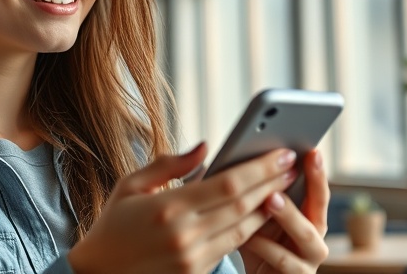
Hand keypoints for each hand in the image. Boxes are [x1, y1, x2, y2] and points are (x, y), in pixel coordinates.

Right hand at [68, 143, 297, 273]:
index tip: (282, 153)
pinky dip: (252, 227)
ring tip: (285, 184)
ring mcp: (193, 259)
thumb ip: (170, 165)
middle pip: (243, 205)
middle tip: (293, 163)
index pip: (228, 185)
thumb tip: (206, 147)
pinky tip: (262, 210)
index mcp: (168, 208)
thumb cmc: (113, 226)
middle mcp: (185, 235)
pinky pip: (232, 246)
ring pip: (244, 229)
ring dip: (268, 206)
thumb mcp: (130, 186)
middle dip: (273, 183)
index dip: (260, 168)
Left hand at [239, 150, 329, 273]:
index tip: (313, 151)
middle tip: (289, 169)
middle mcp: (316, 237)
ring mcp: (310, 259)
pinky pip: (283, 260)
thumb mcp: (259, 218)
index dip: (317, 172)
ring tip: (269, 199)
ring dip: (288, 215)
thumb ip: (260, 195)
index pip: (318, 191)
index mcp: (310, 218)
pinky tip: (248, 235)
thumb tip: (244, 162)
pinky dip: (264, 246)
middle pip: (319, 207)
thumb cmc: (257, 244)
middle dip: (310, 185)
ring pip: (305, 234)